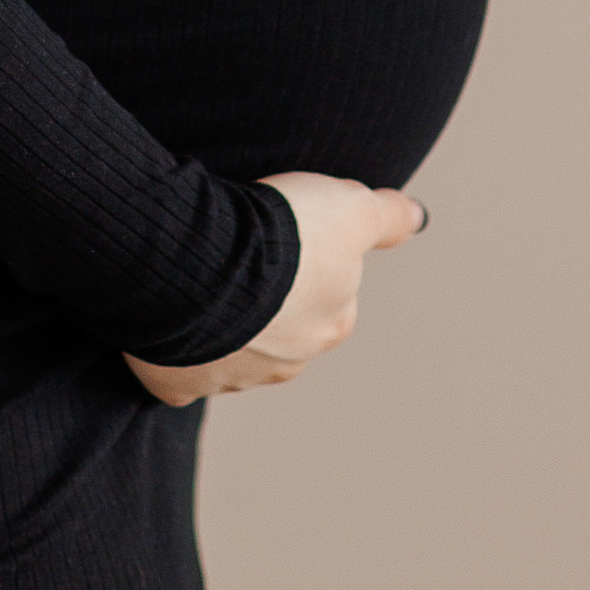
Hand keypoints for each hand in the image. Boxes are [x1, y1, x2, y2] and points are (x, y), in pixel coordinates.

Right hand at [123, 170, 428, 407]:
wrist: (201, 263)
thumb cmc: (281, 234)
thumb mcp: (350, 207)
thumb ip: (387, 215)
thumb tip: (419, 218)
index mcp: (331, 325)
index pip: (330, 294)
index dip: (307, 260)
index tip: (282, 235)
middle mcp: (289, 362)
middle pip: (282, 328)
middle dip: (264, 300)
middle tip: (237, 253)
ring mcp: (233, 378)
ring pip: (231, 351)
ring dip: (220, 322)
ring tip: (199, 275)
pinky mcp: (181, 383)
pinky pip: (180, 373)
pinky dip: (175, 353)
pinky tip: (170, 320)